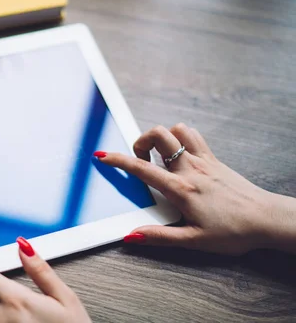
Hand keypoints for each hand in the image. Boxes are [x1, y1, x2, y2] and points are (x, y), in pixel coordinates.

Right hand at [95, 123, 294, 255]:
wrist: (267, 219)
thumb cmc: (234, 231)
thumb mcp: (193, 241)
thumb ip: (159, 237)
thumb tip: (131, 235)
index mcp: (181, 189)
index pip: (142, 168)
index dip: (118, 160)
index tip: (103, 155)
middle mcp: (190, 168)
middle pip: (158, 135)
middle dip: (140, 141)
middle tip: (139, 158)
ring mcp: (204, 160)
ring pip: (177, 130)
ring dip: (162, 137)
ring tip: (158, 155)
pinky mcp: (215, 159)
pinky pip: (194, 136)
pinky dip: (180, 137)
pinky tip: (179, 154)